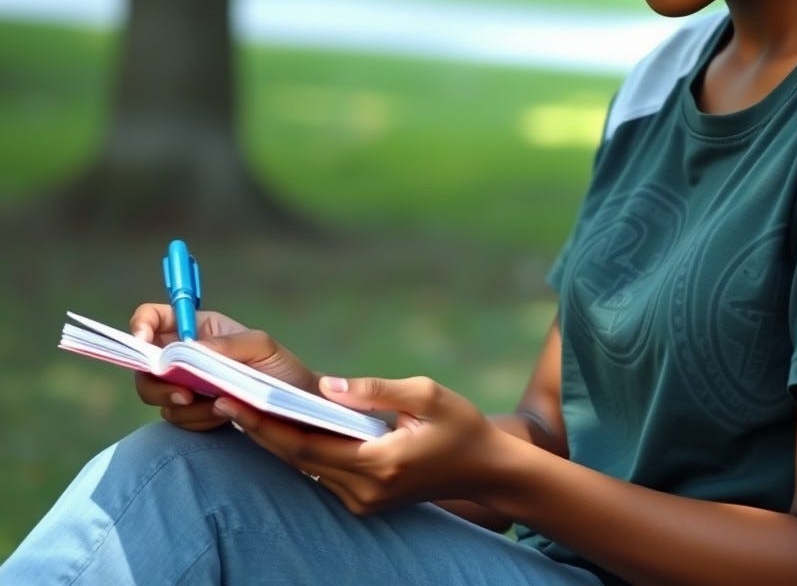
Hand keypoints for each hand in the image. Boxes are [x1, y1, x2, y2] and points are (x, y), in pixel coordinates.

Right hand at [130, 303, 317, 431]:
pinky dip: (196, 421)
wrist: (294, 409)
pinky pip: (176, 418)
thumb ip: (225, 345)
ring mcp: (185, 384)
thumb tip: (187, 350)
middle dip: (157, 383)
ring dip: (186, 405)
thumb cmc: (281, 368)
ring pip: (158, 396)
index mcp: (199, 328)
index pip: (153, 317)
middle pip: (144, 365)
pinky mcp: (190, 412)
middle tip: (186, 395)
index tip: (143, 344)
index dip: (140, 326)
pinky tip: (222, 416)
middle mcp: (186, 354)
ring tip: (221, 405)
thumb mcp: (261, 347)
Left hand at [212, 375, 506, 514]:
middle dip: (259, 430)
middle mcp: (364, 489)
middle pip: (297, 460)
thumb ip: (376, 390)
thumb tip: (328, 385)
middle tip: (223, 401)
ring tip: (241, 409)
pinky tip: (279, 427)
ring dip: (274, 440)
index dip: (268, 425)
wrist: (484, 469)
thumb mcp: (426, 394)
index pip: (307, 446)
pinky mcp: (365, 500)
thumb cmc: (460, 424)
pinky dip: (298, 449)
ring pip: (305, 469)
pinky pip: (321, 473)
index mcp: (379, 462)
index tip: (238, 402)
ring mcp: (363, 500)